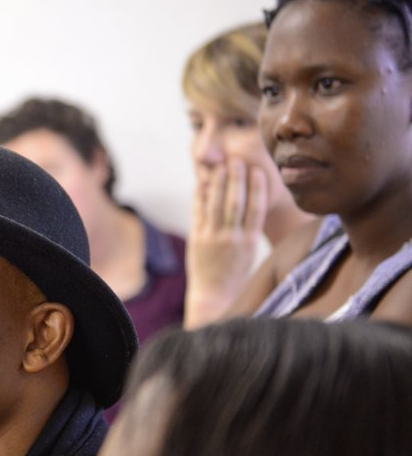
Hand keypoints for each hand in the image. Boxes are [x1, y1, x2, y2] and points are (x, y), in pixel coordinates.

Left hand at [184, 161, 267, 327]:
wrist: (214, 294)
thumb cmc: (235, 272)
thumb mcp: (250, 252)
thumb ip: (249, 229)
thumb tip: (252, 202)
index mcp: (250, 242)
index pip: (256, 210)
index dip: (257, 189)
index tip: (258, 171)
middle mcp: (232, 239)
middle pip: (236, 203)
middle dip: (237, 180)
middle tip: (238, 161)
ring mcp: (213, 238)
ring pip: (216, 206)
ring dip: (219, 184)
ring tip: (221, 167)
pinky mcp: (197, 239)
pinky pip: (199, 213)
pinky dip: (201, 197)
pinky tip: (203, 183)